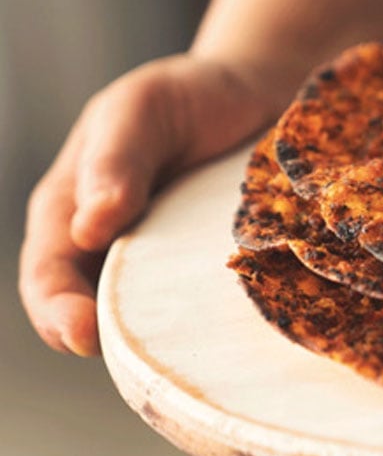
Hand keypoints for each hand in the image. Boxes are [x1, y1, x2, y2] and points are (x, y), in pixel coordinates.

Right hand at [19, 54, 278, 355]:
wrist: (260, 92)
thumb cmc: (186, 96)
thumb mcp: (141, 110)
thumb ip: (115, 161)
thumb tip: (90, 227)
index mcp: (72, 212)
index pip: (48, 276)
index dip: (57, 311)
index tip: (82, 333)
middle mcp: (114, 249)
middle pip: (96, 314)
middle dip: (110, 342)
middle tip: (136, 363)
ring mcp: (166, 266)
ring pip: (156, 321)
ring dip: (167, 341)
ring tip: (189, 360)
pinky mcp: (215, 272)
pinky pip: (211, 308)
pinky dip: (219, 324)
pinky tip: (243, 332)